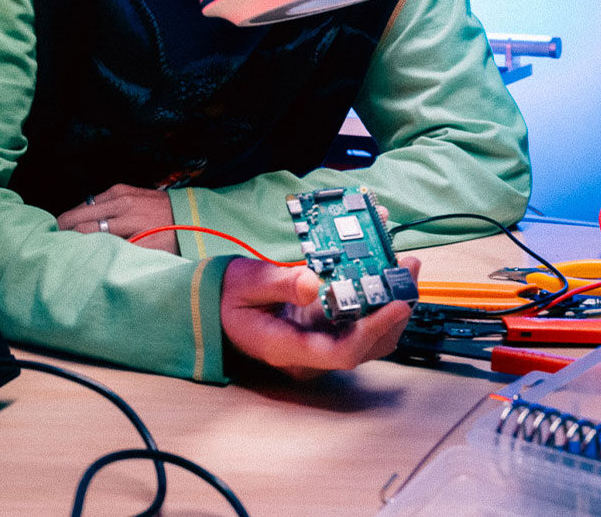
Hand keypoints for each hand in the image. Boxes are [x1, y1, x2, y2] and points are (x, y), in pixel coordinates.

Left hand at [56, 184, 178, 252]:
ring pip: (94, 237)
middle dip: (66, 236)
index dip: (67, 223)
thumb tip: (81, 216)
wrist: (192, 217)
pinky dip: (104, 257)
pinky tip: (99, 263)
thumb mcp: (134, 196)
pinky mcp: (145, 243)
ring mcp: (134, 224)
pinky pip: (115, 252)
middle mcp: (123, 205)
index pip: (81, 209)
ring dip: (81, 248)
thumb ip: (110, 204)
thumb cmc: (159, 209)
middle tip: (59, 248)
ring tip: (73, 257)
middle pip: (81, 223)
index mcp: (119, 193)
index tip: (60, 233)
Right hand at [220, 255, 419, 379]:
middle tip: (408, 268)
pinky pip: (357, 323)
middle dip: (394, 310)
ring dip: (391, 304)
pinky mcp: (323, 331)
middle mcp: (308, 355)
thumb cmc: (226, 298)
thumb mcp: (245, 283)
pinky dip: (376, 300)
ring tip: (403, 266)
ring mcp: (318, 345)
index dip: (374, 330)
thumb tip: (313, 281)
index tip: (397, 303)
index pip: (342, 352)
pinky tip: (382, 271)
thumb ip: (280, 283)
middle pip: (365, 346)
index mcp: (287, 347)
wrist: (213, 309)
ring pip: (368, 337)